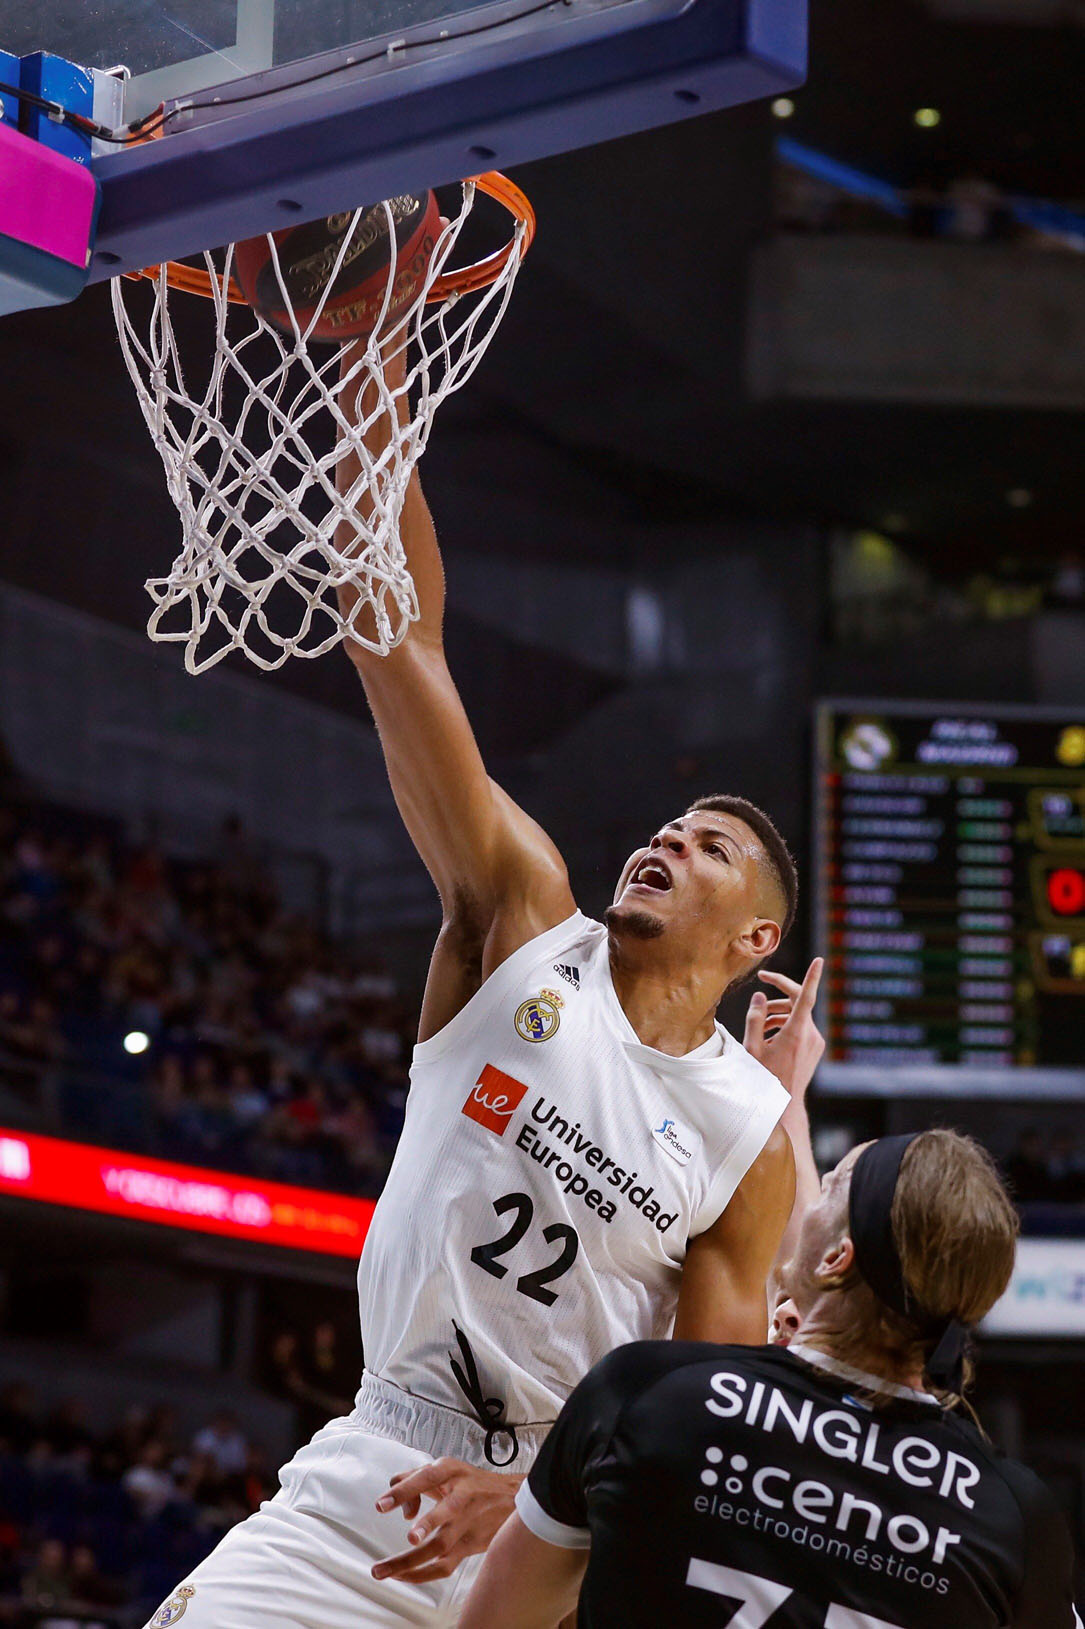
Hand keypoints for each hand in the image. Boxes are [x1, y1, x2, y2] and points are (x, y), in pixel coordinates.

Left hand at [372, 1457, 521, 1583]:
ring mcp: (467, 1523)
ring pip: (443, 1545)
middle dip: (426, 1525)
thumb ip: (412, 1478)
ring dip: (414, 1560)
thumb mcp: (444, 1469)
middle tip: (410, 1537)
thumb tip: (401, 1506)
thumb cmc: (472, 1483)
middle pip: (445, 1512)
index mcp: (451, 1472)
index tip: (382, 1504)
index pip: (427, 1478)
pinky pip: (444, 1565)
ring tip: (389, 1571)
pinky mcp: (469, 1545)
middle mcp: (462, 1496)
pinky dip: (423, 1574)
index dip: (405, 1491)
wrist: (513, 1499)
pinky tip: (404, 1576)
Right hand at [743, 958, 824, 1099]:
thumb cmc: (764, 1077)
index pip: (806, 997)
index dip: (812, 976)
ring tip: (759, 1026)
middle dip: (778, 994)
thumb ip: (755, 1018)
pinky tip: (770, 1038)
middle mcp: (810, 1034)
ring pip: (798, 1015)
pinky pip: (801, 1027)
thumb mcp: (752, 1047)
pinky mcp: (816, 1048)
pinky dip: (786, 1025)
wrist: (784, 1105)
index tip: (819, 961)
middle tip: (762, 985)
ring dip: (779, 1014)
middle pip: (797, 1002)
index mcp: (795, 1032)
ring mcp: (816, 1041)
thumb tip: (760, 996)